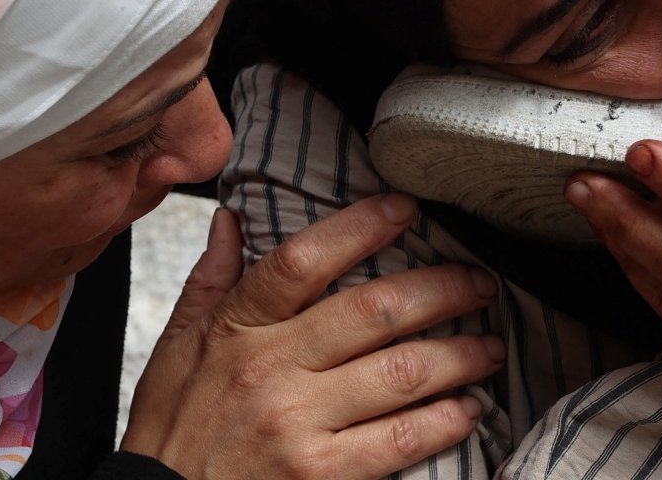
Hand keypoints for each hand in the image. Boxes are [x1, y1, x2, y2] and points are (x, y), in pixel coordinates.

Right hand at [122, 195, 503, 479]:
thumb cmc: (172, 430)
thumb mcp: (174, 347)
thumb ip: (210, 279)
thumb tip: (230, 218)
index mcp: (237, 328)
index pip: (304, 260)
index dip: (360, 226)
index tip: (405, 207)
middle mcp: (272, 368)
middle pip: (374, 310)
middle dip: (442, 289)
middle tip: (478, 283)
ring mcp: (299, 423)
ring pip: (401, 372)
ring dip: (459, 355)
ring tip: (490, 346)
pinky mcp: (319, 474)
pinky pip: (399, 440)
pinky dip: (445, 421)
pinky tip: (469, 408)